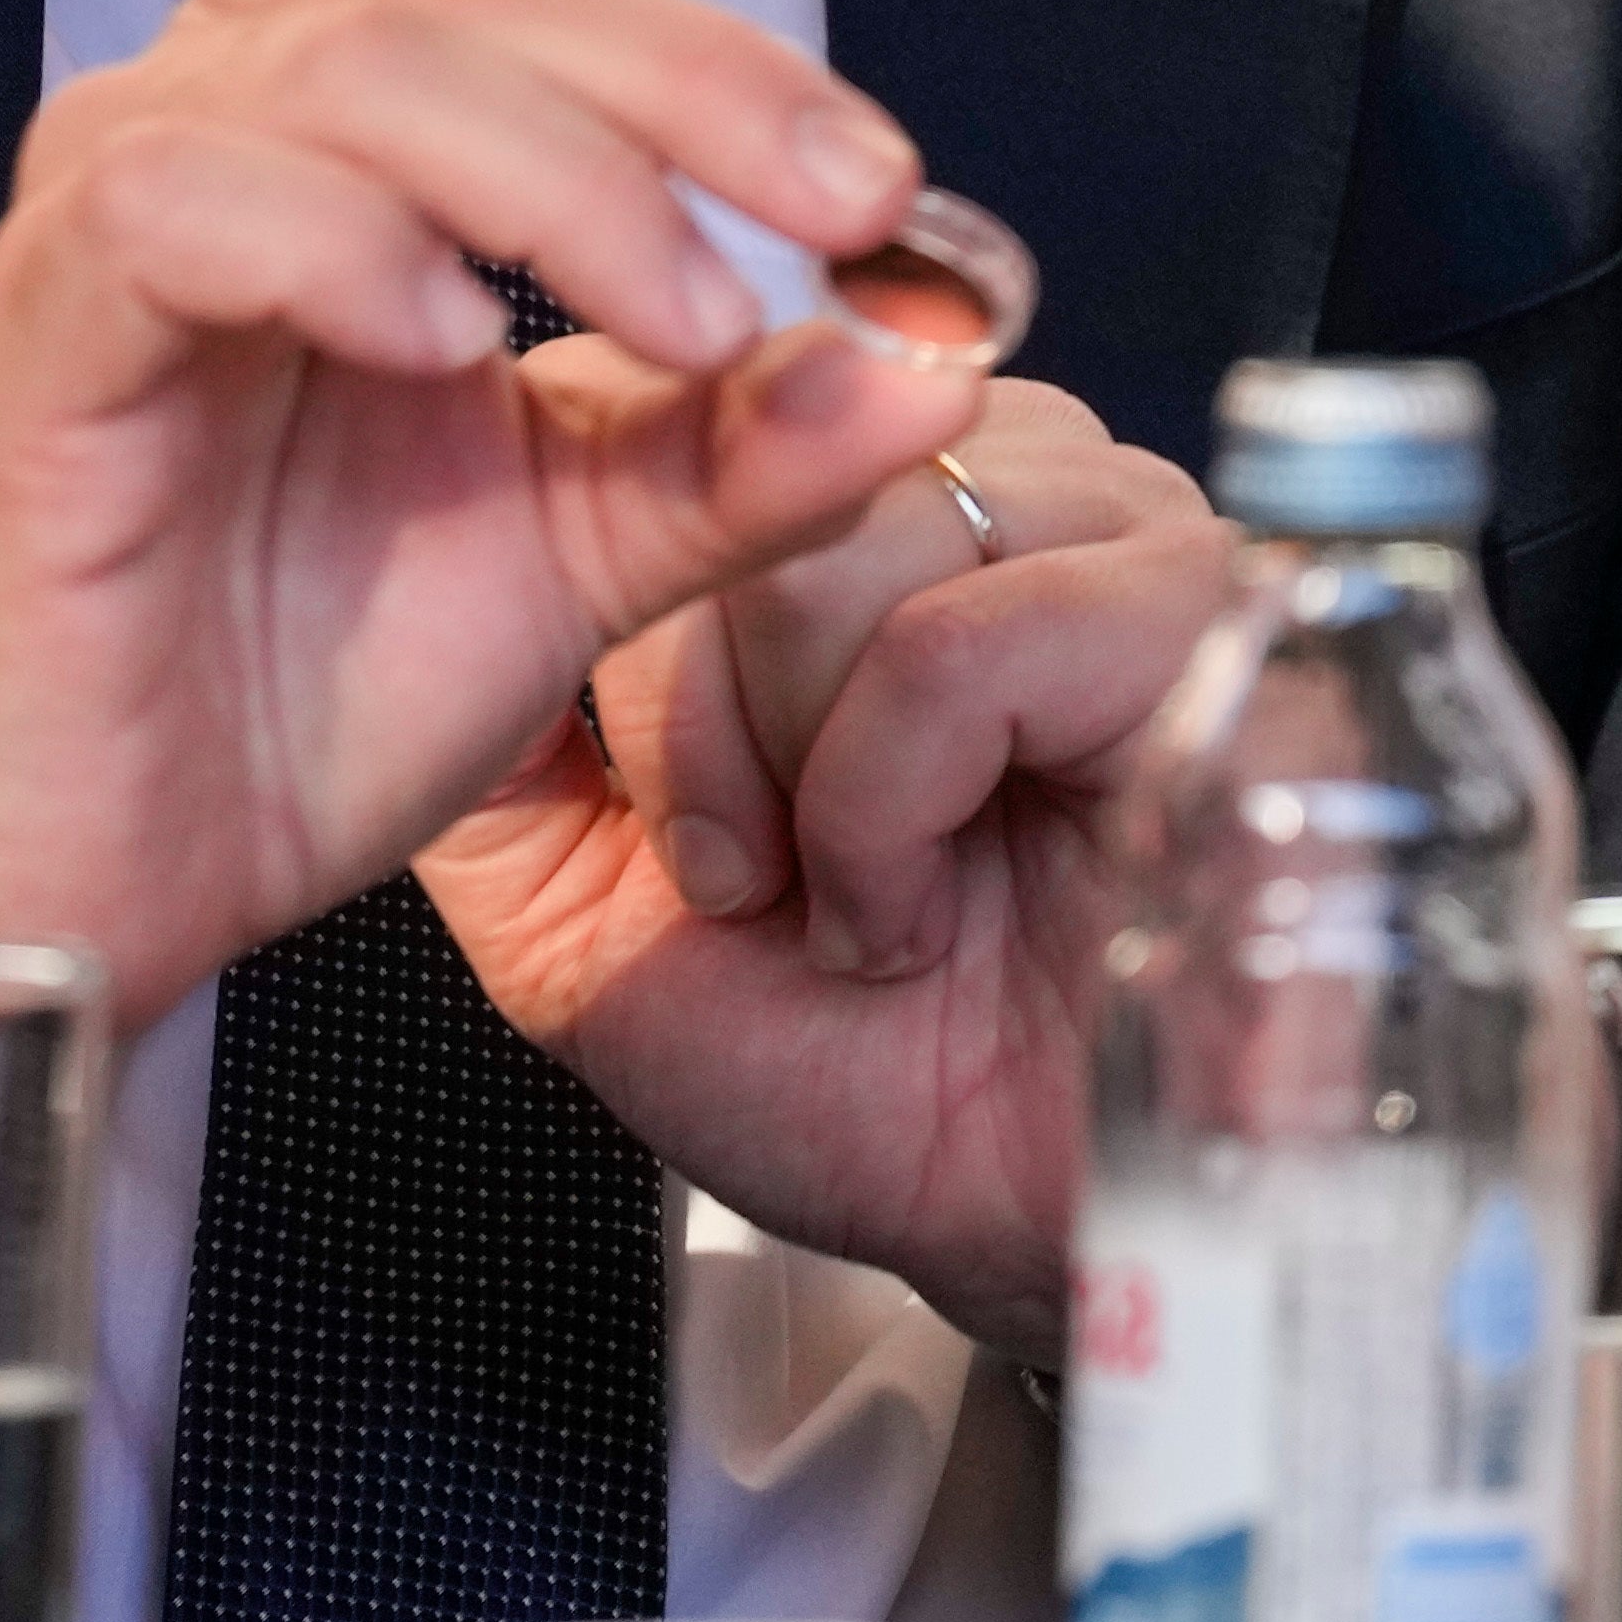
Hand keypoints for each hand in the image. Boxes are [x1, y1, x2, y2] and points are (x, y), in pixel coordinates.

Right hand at [0, 0, 988, 1011]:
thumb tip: (933, 348)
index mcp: (341, 131)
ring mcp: (119, 220)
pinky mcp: (46, 333)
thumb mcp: (592, 551)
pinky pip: (192, 205)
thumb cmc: (295, 693)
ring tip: (684, 315)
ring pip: (369, 70)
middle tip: (852, 195)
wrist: (99, 875)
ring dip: (570, 179)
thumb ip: (752, 444)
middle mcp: (217, 125)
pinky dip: (349, 249)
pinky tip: (452, 339)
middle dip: (698, 69)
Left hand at [426, 384, 1245, 1353]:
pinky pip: (951, 646)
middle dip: (695, 732)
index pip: (676, 399)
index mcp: (860, 510)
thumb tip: (427, 558)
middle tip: (761, 881)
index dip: (632, 613)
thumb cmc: (850, 1072)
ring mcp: (1106, 521)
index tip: (680, 835)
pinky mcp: (1194, 606)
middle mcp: (990, 474)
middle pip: (742, 476)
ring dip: (802, 783)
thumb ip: (496, 735)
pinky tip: (927, 908)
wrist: (1020, 1222)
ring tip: (865, 901)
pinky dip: (890, 814)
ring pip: (837, 546)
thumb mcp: (582, 901)